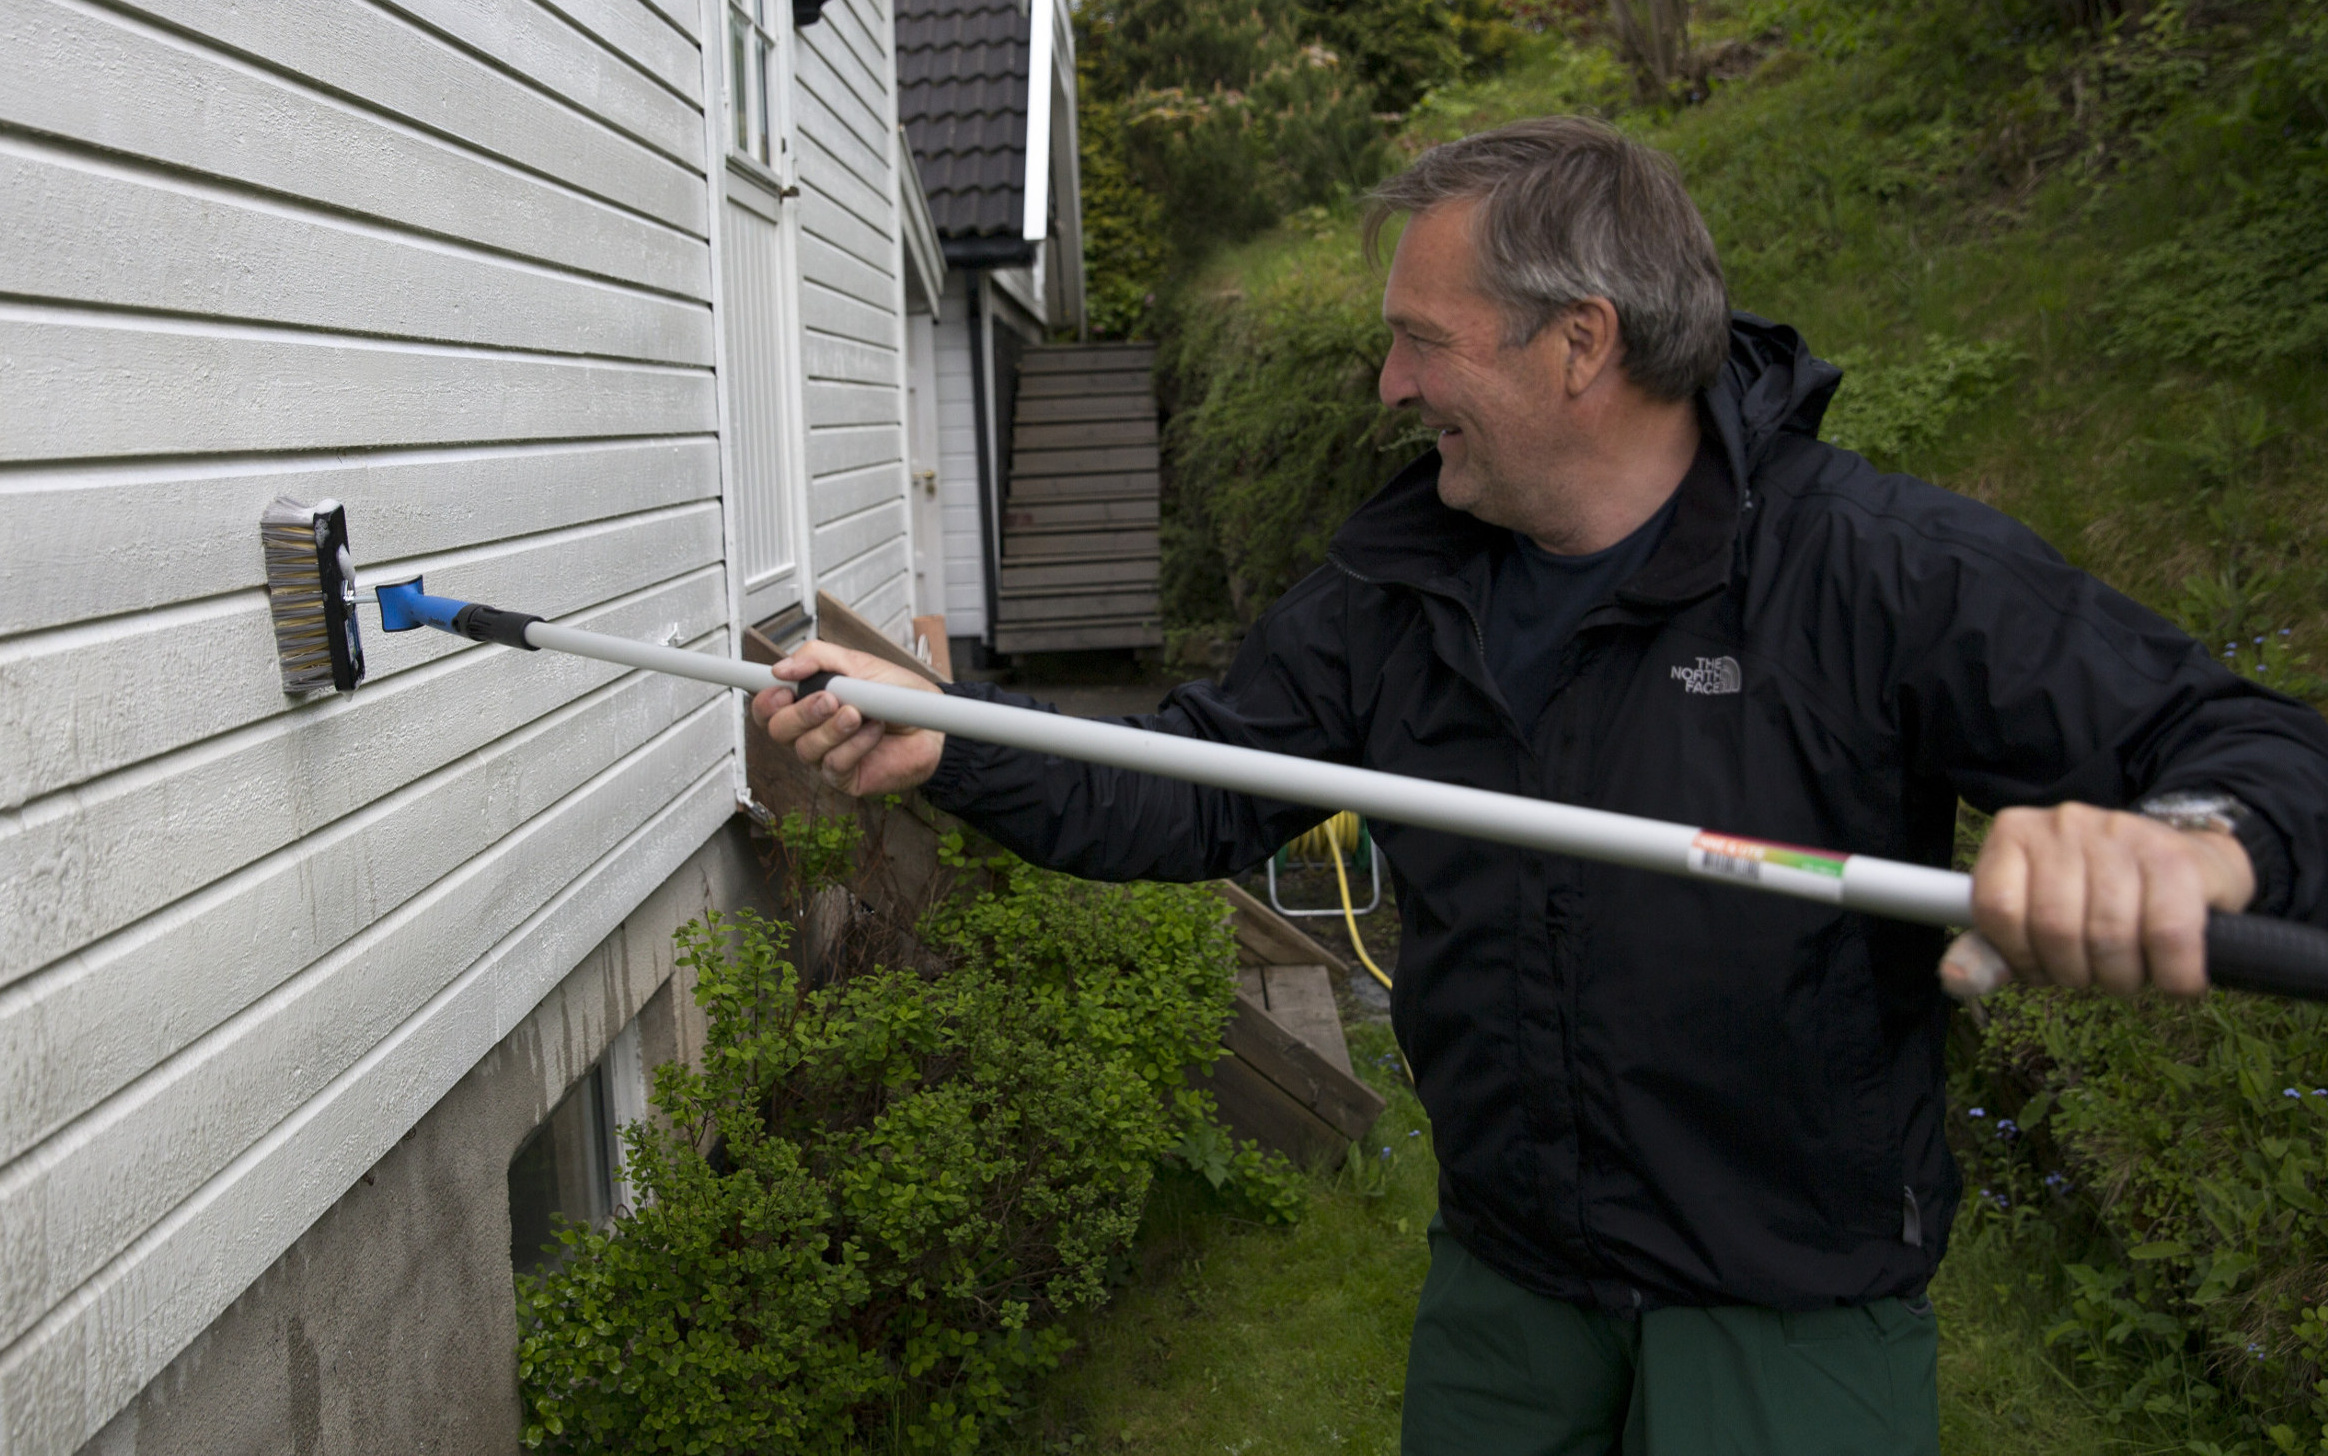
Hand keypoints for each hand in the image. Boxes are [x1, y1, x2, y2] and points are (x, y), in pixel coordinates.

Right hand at [749, 641, 945, 796]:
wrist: (932, 721)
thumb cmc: (896, 693)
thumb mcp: (858, 662)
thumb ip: (818, 657)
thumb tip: (782, 668)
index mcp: (807, 699)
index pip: (767, 707)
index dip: (765, 700)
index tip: (780, 689)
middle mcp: (810, 730)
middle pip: (778, 729)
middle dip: (802, 712)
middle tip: (830, 698)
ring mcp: (825, 756)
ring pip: (805, 748)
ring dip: (833, 728)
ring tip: (859, 712)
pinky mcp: (843, 777)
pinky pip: (833, 764)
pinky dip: (854, 744)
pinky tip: (874, 731)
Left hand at [1954, 803, 2254, 999]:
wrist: (2190, 870)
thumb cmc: (2099, 904)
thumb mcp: (2032, 924)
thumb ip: (1990, 953)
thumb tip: (1956, 979)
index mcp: (2014, 833)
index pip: (1996, 909)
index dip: (2022, 957)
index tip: (2045, 968)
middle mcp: (2062, 822)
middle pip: (2053, 927)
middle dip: (2075, 973)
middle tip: (2096, 974)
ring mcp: (2119, 831)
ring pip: (2108, 935)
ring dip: (2123, 977)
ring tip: (2131, 970)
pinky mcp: (2175, 855)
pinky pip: (2167, 935)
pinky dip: (2172, 975)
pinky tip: (2175, 976)